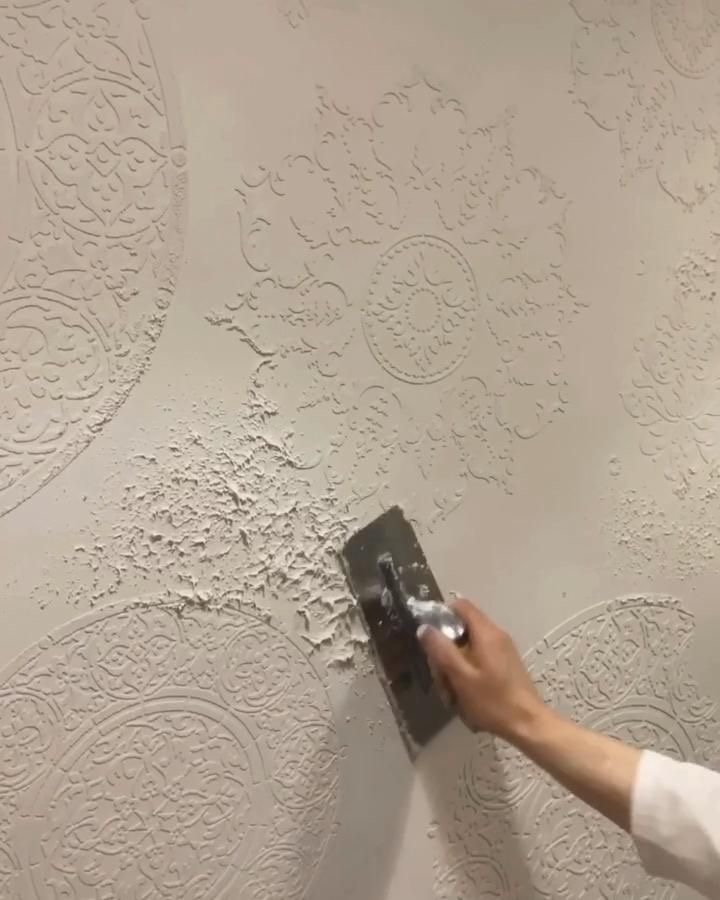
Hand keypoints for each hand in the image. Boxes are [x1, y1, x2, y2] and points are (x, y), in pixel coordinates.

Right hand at [417, 598, 544, 740]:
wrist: (528, 724)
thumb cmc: (493, 701)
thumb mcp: (461, 677)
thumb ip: (442, 650)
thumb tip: (425, 628)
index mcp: (486, 633)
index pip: (461, 605)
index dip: (442, 614)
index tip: (430, 635)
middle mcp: (497, 635)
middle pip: (464, 627)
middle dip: (447, 647)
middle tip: (440, 673)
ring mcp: (503, 649)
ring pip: (470, 645)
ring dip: (456, 663)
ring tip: (451, 690)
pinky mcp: (506, 664)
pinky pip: (480, 657)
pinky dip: (468, 670)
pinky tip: (465, 693)